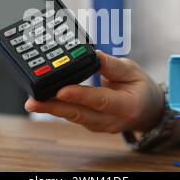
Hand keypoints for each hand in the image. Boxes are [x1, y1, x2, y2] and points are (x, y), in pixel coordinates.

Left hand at [25, 51, 164, 133]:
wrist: (147, 110)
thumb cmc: (140, 88)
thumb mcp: (132, 71)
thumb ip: (111, 65)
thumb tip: (92, 54)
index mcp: (126, 106)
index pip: (100, 100)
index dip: (80, 95)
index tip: (61, 90)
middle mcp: (111, 120)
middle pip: (79, 114)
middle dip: (53, 107)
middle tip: (32, 102)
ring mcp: (99, 125)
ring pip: (72, 117)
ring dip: (51, 108)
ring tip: (32, 101)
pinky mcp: (90, 123)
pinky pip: (72, 115)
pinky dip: (57, 107)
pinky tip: (42, 100)